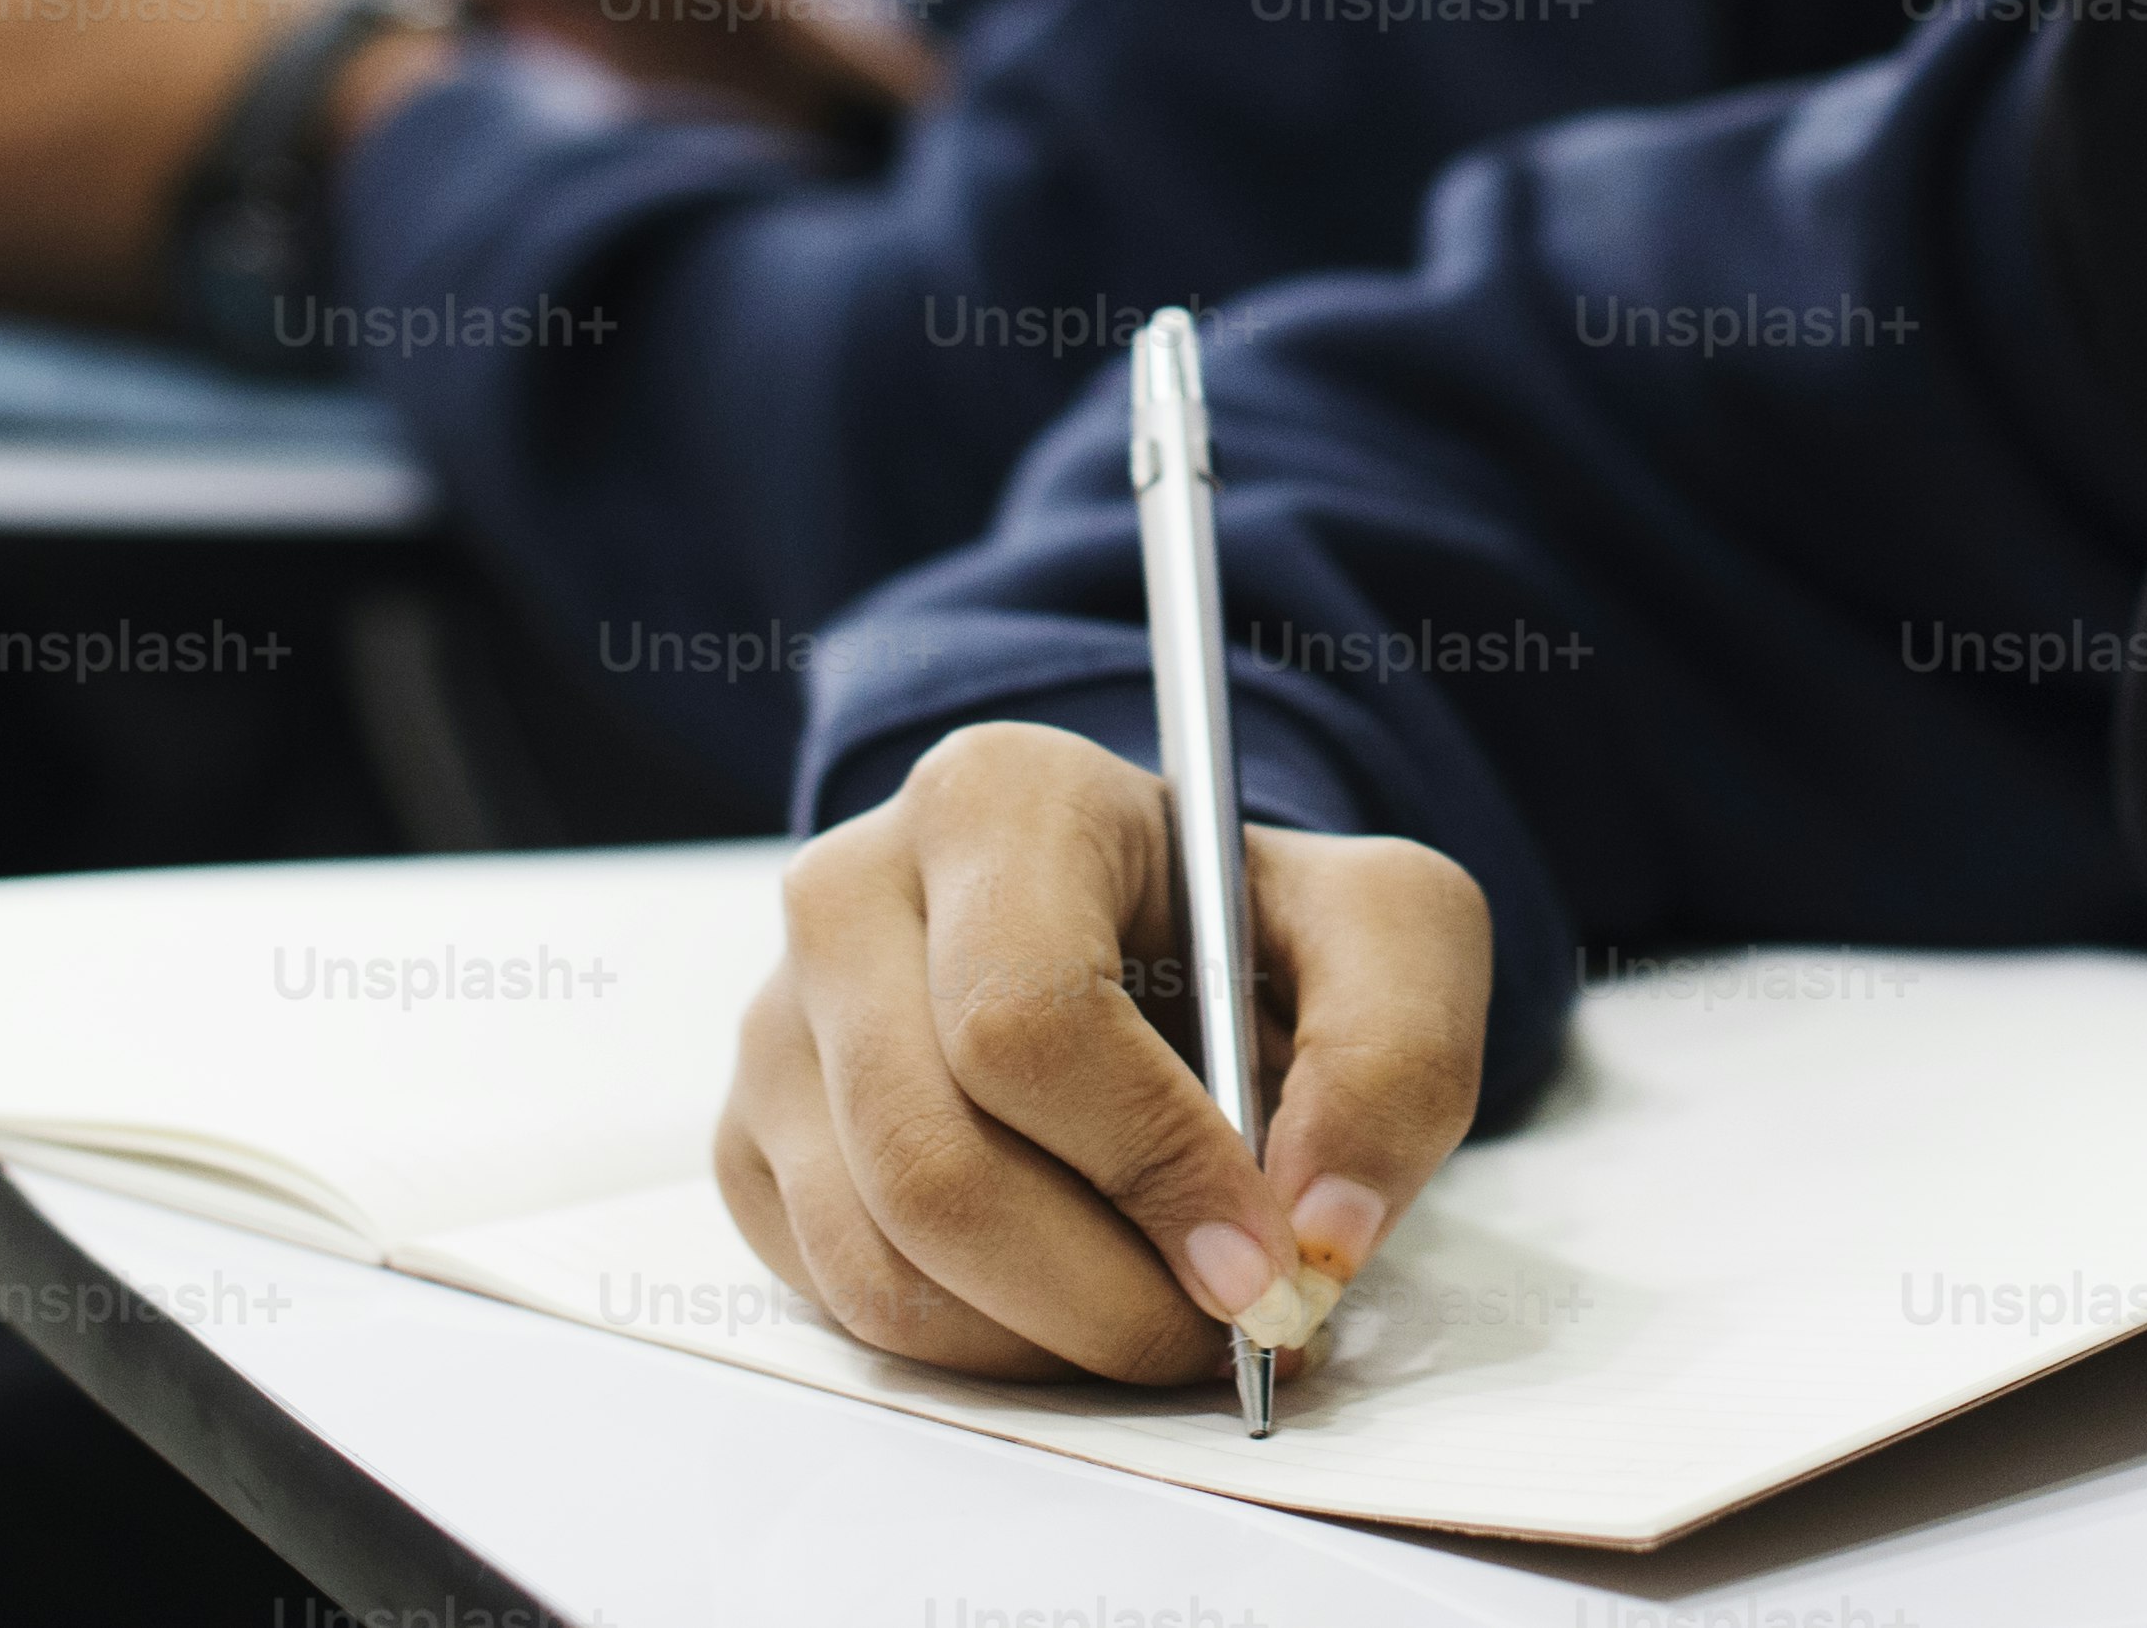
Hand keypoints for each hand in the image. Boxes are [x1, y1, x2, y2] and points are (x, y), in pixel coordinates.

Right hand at [718, 720, 1488, 1386]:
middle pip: (933, 1162)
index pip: (1026, 1021)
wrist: (1152, 939)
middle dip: (1102, 1293)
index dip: (1149, 1166)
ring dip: (1049, 1340)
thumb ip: (1396, 1058)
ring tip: (1164, 1311)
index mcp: (996, 799)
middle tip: (1224, 1330)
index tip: (1260, 1259)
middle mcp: (848, 894)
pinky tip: (1072, 1294)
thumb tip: (1317, 1229)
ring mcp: (777, 1026)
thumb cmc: (1254, 930)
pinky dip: (981, 1347)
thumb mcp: (1389, 935)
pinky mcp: (750, 1144)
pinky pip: (845, 1301)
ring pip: (881, 1259)